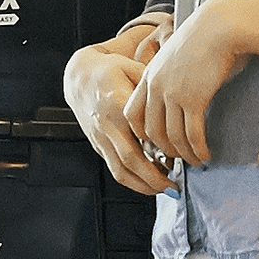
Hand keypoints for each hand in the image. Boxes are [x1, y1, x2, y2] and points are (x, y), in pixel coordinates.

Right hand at [64, 32, 172, 193]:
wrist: (78, 77)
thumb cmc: (109, 71)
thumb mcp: (133, 68)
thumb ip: (152, 87)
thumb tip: (175, 102)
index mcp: (118, 104)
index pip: (142, 134)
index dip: (161, 150)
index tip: (180, 158)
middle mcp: (108, 125)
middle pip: (131, 159)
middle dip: (153, 178)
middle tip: (173, 186)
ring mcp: (100, 137)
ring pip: (119, 170)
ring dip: (141, 185)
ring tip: (161, 190)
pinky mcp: (97, 144)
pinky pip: (113, 168)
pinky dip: (130, 180)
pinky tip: (146, 183)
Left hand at [124, 0, 247, 167]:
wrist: (220, 25)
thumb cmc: (205, 38)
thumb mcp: (176, 56)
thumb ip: (170, 76)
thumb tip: (178, 97)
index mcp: (148, 75)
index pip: (133, 114)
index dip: (143, 134)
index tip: (157, 143)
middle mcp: (155, 87)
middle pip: (151, 132)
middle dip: (164, 151)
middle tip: (178, 160)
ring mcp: (172, 94)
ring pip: (172, 138)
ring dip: (185, 155)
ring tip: (196, 161)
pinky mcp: (193, 99)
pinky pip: (192, 135)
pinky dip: (198, 149)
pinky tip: (206, 154)